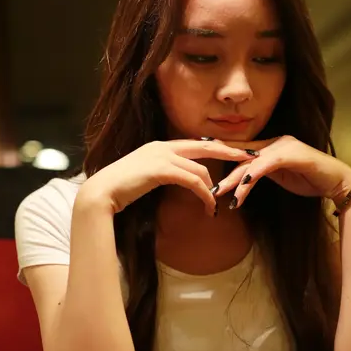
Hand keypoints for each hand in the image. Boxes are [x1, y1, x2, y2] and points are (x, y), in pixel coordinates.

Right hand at [79, 139, 257, 214]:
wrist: (100, 193)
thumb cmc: (118, 190)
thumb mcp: (143, 179)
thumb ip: (160, 175)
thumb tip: (175, 181)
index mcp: (158, 147)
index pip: (194, 144)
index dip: (215, 148)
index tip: (233, 152)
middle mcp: (162, 146)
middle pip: (205, 145)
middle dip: (230, 151)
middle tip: (250, 157)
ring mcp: (161, 156)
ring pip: (201, 168)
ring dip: (213, 187)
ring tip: (219, 202)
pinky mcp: (161, 169)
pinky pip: (193, 181)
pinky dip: (204, 194)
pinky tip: (209, 206)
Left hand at [215, 136, 350, 208]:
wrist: (337, 181)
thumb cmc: (310, 180)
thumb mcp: (281, 176)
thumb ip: (263, 173)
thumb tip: (244, 178)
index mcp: (271, 145)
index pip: (241, 149)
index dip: (220, 150)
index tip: (200, 154)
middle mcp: (275, 142)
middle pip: (241, 155)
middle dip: (222, 170)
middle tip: (207, 184)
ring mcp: (283, 146)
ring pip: (251, 162)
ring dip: (235, 179)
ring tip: (221, 192)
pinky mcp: (292, 154)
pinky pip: (266, 165)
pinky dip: (252, 176)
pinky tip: (242, 186)